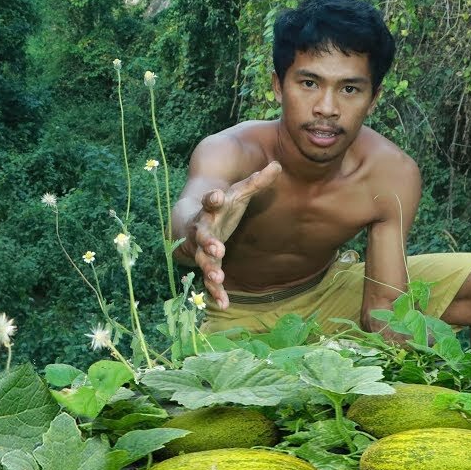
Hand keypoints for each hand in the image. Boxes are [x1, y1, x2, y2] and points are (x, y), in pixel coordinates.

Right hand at [182, 161, 282, 308]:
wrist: (192, 223)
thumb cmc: (221, 208)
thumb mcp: (237, 194)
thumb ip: (256, 182)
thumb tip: (278, 165)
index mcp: (211, 210)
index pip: (209, 201)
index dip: (212, 199)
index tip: (216, 196)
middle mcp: (203, 229)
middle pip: (202, 235)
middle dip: (208, 242)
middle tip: (218, 249)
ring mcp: (202, 249)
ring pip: (203, 261)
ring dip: (209, 270)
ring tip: (218, 279)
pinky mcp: (207, 265)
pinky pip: (208, 280)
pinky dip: (216, 292)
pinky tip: (225, 304)